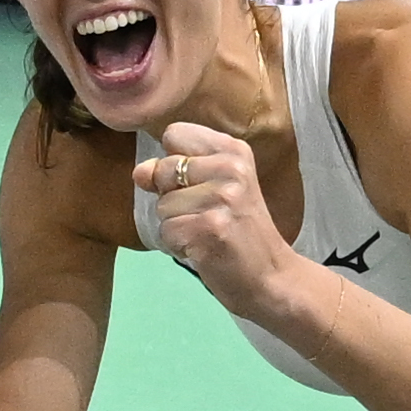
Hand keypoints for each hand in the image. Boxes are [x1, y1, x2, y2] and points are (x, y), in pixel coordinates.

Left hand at [132, 121, 299, 315]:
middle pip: (162, 170)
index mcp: (234, 150)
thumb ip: (173, 174)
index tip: (198, 184)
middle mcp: (230, 168)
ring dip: (176, 226)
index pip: (174, 133)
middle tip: (207, 216)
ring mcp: (222, 198)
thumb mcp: (213, 190)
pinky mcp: (210, 228)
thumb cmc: (238, 232)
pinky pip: (166, 232)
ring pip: (162, 206)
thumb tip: (140, 171)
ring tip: (207, 234)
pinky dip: (178, 246)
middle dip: (172, 199)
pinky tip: (204, 249)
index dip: (173, 162)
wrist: (271, 277)